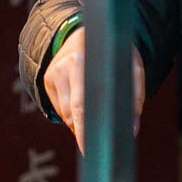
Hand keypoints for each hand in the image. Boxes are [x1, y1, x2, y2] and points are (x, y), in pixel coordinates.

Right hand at [42, 30, 145, 154]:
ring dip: (80, 123)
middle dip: (82, 134)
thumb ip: (134, 97)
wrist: (86, 31)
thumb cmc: (114, 54)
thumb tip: (132, 130)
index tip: (90, 150)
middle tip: (92, 149)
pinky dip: (72, 114)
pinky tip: (83, 105)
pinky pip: (59, 107)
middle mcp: (63, 66)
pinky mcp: (47, 78)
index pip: (80, 105)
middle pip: (70, 113)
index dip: (85, 130)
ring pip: (65, 114)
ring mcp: (53, 73)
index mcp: (82, 61)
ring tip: (95, 118)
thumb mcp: (131, 67)